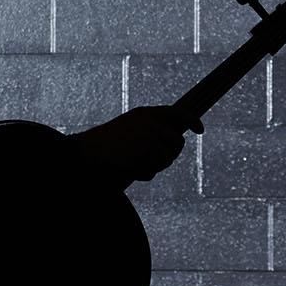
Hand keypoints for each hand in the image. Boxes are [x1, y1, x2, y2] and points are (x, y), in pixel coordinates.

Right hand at [75, 104, 194, 185]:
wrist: (85, 152)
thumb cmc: (103, 148)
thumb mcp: (127, 133)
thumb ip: (149, 134)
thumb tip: (174, 144)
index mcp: (143, 113)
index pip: (176, 113)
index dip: (191, 120)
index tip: (200, 131)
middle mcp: (150, 121)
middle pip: (177, 142)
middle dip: (169, 156)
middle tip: (151, 163)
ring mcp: (150, 134)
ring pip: (168, 157)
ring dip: (154, 166)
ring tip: (133, 163)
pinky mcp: (148, 149)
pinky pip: (156, 168)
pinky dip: (145, 173)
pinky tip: (130, 168)